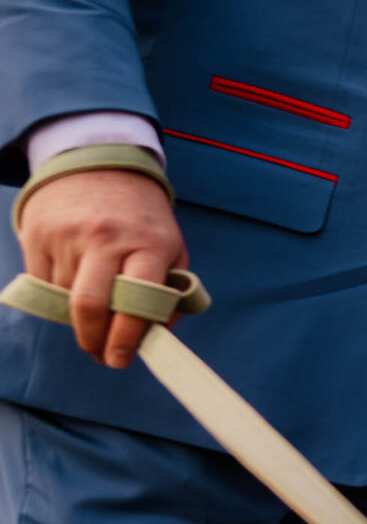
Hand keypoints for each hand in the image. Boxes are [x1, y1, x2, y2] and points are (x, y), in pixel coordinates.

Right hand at [16, 169, 186, 368]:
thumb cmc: (142, 219)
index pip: (138, 300)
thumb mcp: (171, 248)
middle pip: (91, 305)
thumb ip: (170, 293)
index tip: (121, 359)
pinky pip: (42, 283)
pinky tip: (72, 284)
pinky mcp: (37, 233)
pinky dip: (56, 296)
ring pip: (64, 298)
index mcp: (149, 245)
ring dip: (78, 317)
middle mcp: (107, 239)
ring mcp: (68, 235)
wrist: (98, 165)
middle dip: (94, 341)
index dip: (128, 337)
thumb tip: (156, 338)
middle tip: (100, 356)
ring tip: (93, 311)